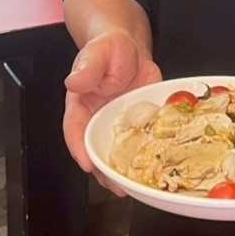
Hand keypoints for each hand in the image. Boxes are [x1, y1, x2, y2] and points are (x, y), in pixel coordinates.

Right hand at [62, 30, 160, 194]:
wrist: (131, 47)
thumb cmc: (109, 48)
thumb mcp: (97, 53)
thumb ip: (87, 67)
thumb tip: (75, 81)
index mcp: (81, 107)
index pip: (74, 131)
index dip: (79, 149)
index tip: (87, 165)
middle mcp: (98, 121)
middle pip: (97, 150)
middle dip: (106, 172)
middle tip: (118, 188)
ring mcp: (120, 125)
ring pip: (120, 152)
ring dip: (126, 170)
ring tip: (137, 187)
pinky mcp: (141, 124)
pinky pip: (143, 142)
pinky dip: (150, 155)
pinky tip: (160, 167)